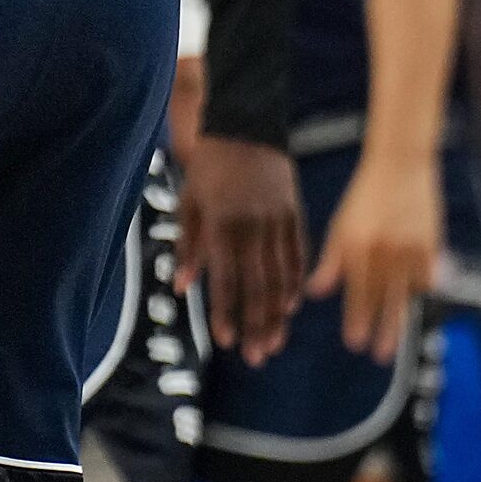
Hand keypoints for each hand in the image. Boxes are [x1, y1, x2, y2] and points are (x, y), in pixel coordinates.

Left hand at [178, 134, 306, 365]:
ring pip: (280, 276)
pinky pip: (298, 255)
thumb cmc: (210, 166)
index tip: (225, 341)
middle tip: (255, 357)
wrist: (246, 124)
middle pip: (257, 286)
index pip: (225, 278)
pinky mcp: (296, 214)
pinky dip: (295, 282)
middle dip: (256, 324)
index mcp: (222, 223)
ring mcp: (278, 221)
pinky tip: (290, 306)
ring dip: (277, 313)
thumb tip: (182, 288)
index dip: (226, 312)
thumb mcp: (189, 201)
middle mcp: (253, 226)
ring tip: (274, 342)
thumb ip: (188, 246)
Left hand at [306, 149, 438, 361]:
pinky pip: (427, 277)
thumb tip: (315, 292)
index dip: (357, 318)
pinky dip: (420, 289)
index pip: (357, 290)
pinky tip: (415, 300)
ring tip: (397, 337)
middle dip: (382, 330)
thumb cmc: (365, 195)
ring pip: (407, 292)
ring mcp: (411, 248)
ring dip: (401, 315)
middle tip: (379, 356)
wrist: (401, 166)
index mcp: (357, 244)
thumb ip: (331, 261)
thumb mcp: (341, 225)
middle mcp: (384, 249)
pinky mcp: (433, 245)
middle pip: (384, 298)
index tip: (355, 344)